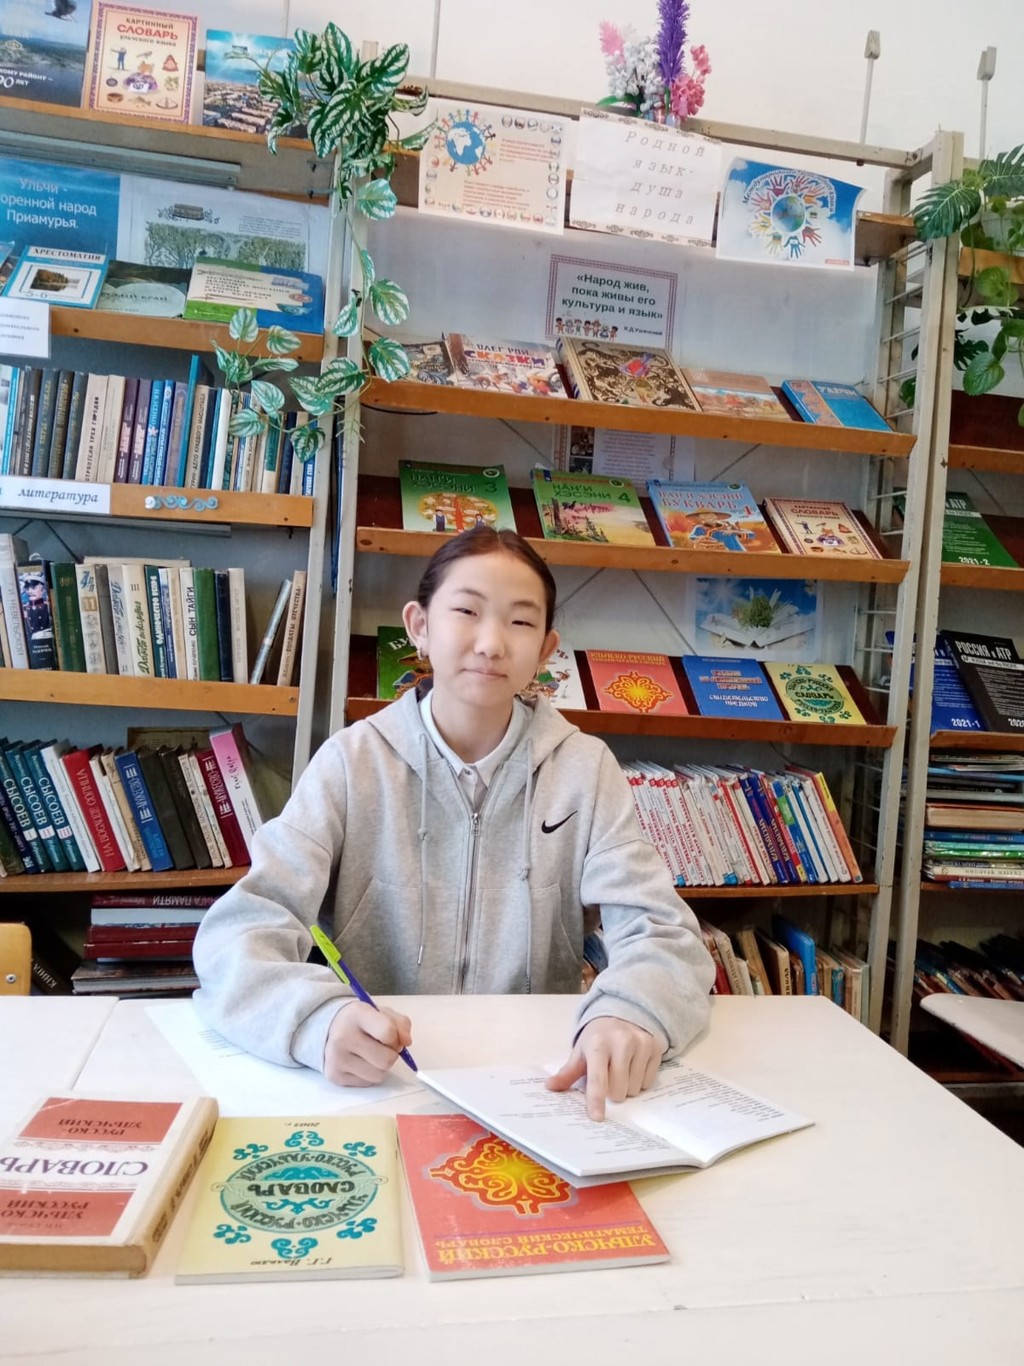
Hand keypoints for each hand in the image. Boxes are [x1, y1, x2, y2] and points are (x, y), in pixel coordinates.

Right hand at [324, 1002, 412, 1086]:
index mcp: (357, 1014)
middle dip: (391, 1055)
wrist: (332, 1028)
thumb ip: (401, 1024)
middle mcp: (343, 1036)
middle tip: (384, 1047)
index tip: (392, 1037)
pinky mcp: (335, 1075)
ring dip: (381, 1067)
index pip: (387, 1032)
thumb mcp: (383, 1013)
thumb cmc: (363, 1021)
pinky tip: (361, 1062)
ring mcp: (337, 1057)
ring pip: (378, 1075)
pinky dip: (369, 1075)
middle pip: (386, 1059)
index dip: (396, 1038)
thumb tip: (406, 1042)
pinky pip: (367, 1083)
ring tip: (372, 1055)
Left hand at [546, 1018, 661, 1120]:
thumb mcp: (581, 1052)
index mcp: (598, 1044)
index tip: (597, 1117)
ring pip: (634, 1089)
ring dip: (626, 1087)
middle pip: (618, 1090)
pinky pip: (647, 1082)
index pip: (597, 1078)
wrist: (622, 1015)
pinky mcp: (655, 1047)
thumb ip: (567, 1072)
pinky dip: (639, 1081)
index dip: (596, 1099)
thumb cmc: (598, 1039)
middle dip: (612, 1092)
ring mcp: (640, 1043)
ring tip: (622, 1070)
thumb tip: (550, 1087)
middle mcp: (621, 1041)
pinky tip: (634, 1066)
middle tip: (609, 1077)